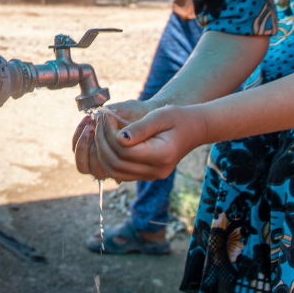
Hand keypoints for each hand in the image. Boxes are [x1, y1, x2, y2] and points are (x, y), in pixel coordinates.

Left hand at [75, 103, 203, 181]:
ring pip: (115, 171)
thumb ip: (140, 128)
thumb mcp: (161, 116)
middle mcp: (156, 171)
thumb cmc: (178, 118)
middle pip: (116, 164)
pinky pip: (121, 172)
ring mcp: (151, 175)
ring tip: (101, 130)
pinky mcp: (146, 175)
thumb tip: (119, 138)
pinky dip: (109, 158)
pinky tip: (108, 140)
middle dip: (102, 142)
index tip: (105, 117)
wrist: (194, 129)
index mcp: (161, 156)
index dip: (109, 134)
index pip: (124, 151)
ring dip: (103, 151)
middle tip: (99, 122)